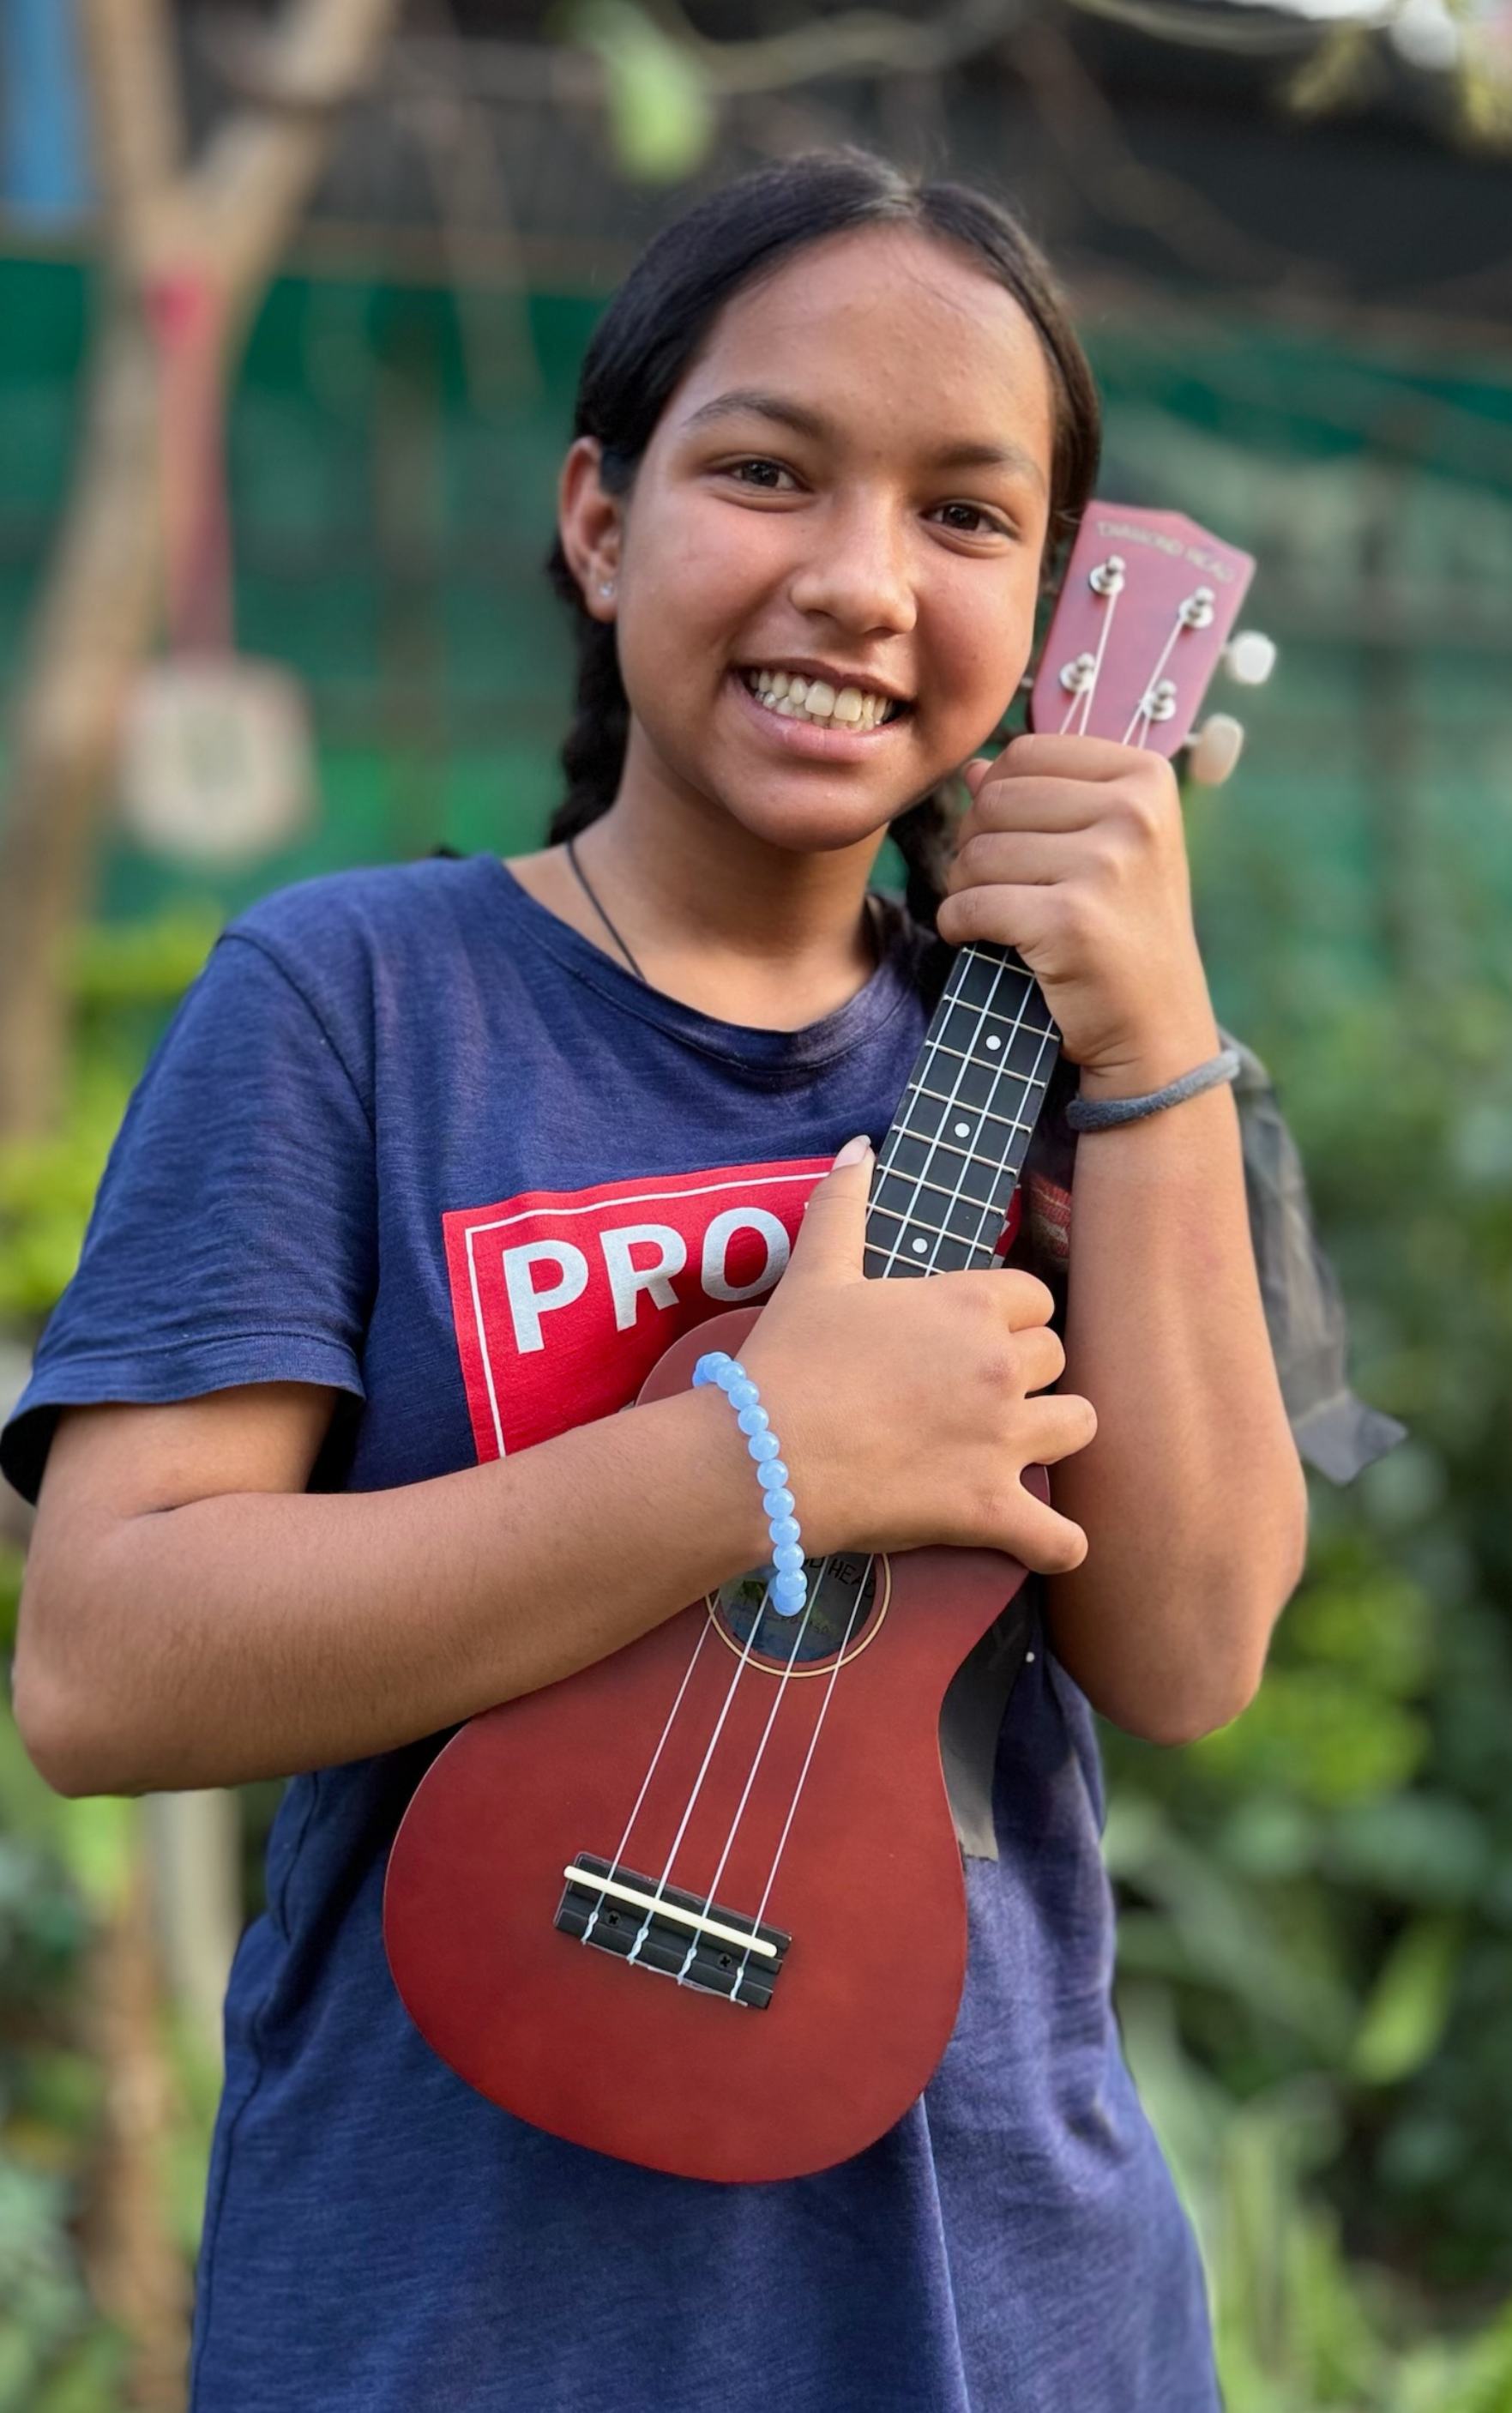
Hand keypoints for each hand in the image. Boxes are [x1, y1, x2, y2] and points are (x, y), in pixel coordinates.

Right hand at [741, 1142, 1094, 1571]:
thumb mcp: (815, 1271)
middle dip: (1025, 1373)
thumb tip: (857, 1147)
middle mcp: (1001, 1366)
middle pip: (1056, 1357)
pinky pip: (1062, 1536)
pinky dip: (1059, 1541)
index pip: (1035, 1297)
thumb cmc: (788, 1361)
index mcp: (970, 1304)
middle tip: (974, 1392)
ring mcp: (1003, 1440)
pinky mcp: (989, 1509)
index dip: (1008, 1316)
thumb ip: (843, 1203)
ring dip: (1054, 1433)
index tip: (971, 1337)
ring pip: (1080, 1425)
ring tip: (1016, 1446)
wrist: (762, 1455)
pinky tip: (1044, 1536)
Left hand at [936, 732, 1219, 1093]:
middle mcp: (1135, 813)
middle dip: (974, 841)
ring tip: (992, 913)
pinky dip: (956, 923)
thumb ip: (1047, 799)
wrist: (1156, 1027)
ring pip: (976, 852)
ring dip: (962, 886)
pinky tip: (975, 938)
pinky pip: (971, 904)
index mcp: (1146, 778)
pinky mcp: (1070, 921)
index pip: (1026, 753)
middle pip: (995, 798)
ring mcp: (1106, 867)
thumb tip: (976, 768)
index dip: (998, 794)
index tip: (1013, 838)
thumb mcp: (1107, 849)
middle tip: (993, 883)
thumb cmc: (1126, 932)